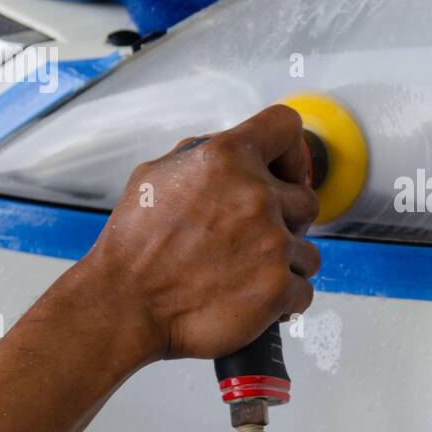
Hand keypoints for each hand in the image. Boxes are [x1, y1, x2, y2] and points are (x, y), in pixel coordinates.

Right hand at [75, 104, 321, 362]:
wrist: (124, 306)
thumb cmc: (135, 247)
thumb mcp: (157, 175)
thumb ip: (207, 157)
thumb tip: (239, 152)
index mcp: (225, 159)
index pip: (286, 125)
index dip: (290, 152)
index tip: (285, 173)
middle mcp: (254, 196)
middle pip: (306, 199)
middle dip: (286, 219)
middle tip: (251, 238)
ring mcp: (271, 243)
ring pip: (308, 250)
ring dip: (284, 263)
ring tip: (244, 273)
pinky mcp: (278, 288)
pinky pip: (303, 290)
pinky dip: (283, 299)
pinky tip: (251, 296)